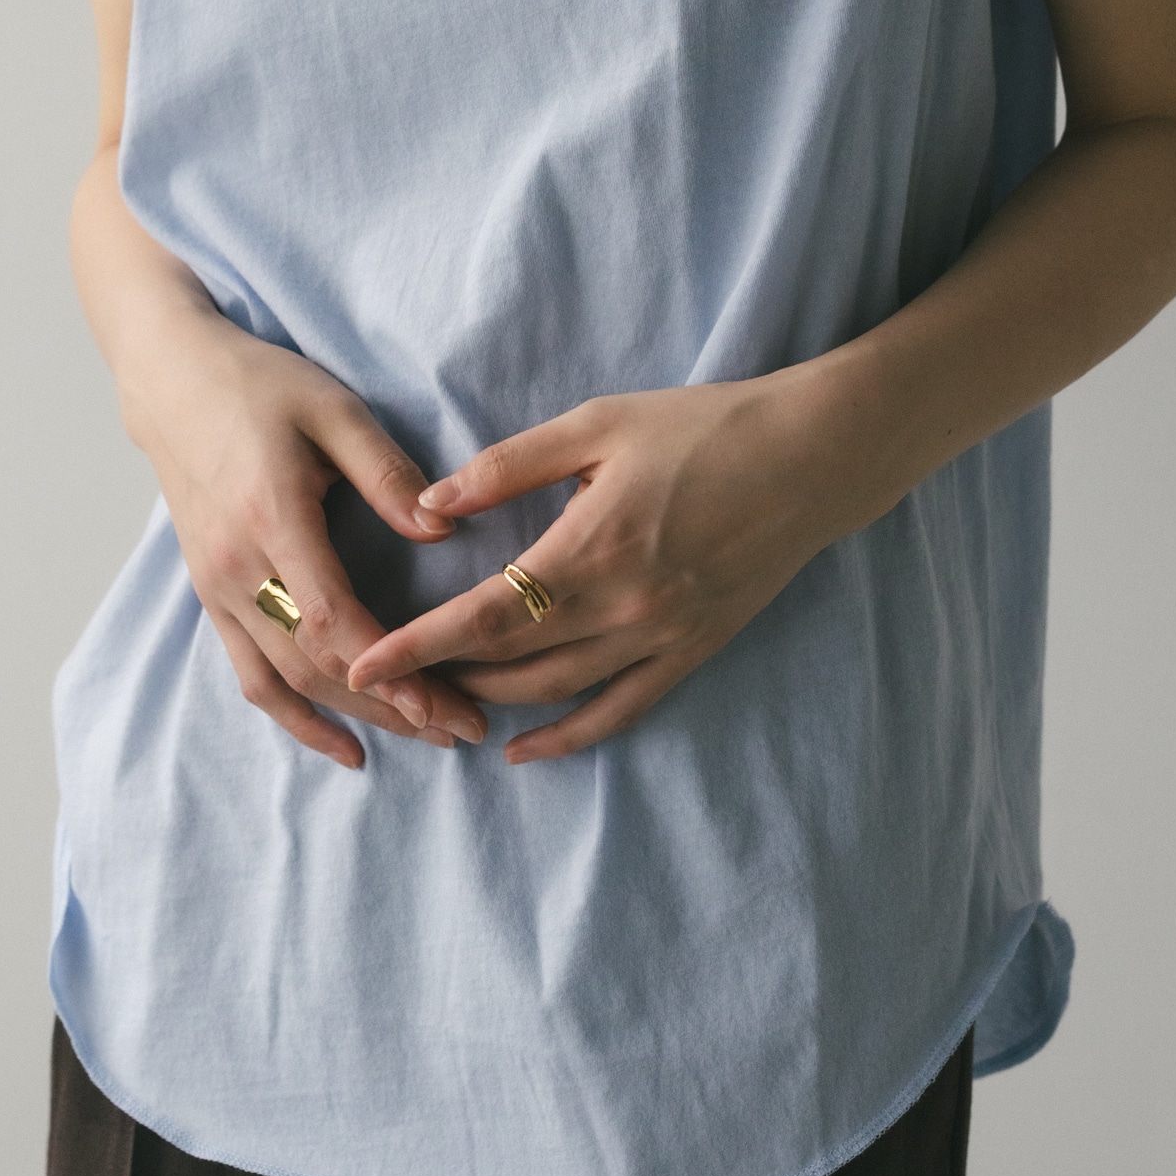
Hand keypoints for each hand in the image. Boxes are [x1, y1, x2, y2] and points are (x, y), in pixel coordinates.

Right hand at [127, 308, 485, 771]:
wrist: (173, 383)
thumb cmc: (260, 387)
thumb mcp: (334, 411)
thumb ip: (388, 473)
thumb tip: (443, 528)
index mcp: (272, 519)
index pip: (333, 619)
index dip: (389, 669)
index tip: (443, 702)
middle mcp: (238, 568)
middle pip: (316, 664)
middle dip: (393, 705)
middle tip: (464, 729)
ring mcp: (218, 589)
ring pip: (286, 681)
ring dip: (356, 718)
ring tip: (425, 739)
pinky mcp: (212, 596)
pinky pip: (252, 675)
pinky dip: (296, 718)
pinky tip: (345, 745)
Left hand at [345, 378, 845, 763]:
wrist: (812, 458)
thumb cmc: (702, 427)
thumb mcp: (598, 424)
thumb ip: (508, 466)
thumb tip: (430, 503)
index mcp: (591, 547)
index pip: (483, 614)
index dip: (417, 645)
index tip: (362, 664)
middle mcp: (623, 607)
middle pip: (509, 662)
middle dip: (440, 674)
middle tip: (386, 675)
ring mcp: (661, 637)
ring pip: (556, 692)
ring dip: (491, 701)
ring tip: (440, 695)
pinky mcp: (692, 651)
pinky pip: (620, 710)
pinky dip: (568, 736)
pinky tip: (524, 750)